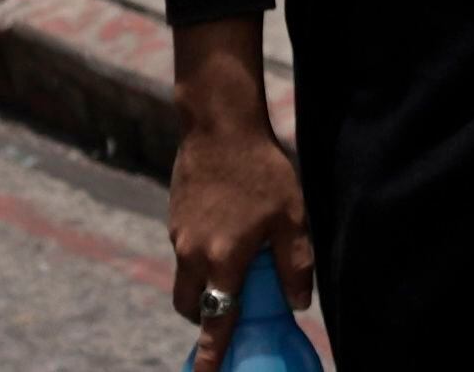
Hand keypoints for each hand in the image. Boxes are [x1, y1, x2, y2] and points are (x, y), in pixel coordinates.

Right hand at [167, 98, 309, 371]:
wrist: (219, 126)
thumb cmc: (261, 170)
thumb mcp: (291, 216)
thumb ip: (295, 264)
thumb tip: (299, 303)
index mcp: (222, 261)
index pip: (213, 323)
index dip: (209, 356)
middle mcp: (193, 255)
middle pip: (191, 306)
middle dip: (205, 318)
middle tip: (229, 311)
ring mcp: (179, 236)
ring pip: (186, 277)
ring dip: (204, 283)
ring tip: (235, 259)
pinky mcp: (174, 219)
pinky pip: (185, 251)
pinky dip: (201, 255)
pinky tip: (228, 226)